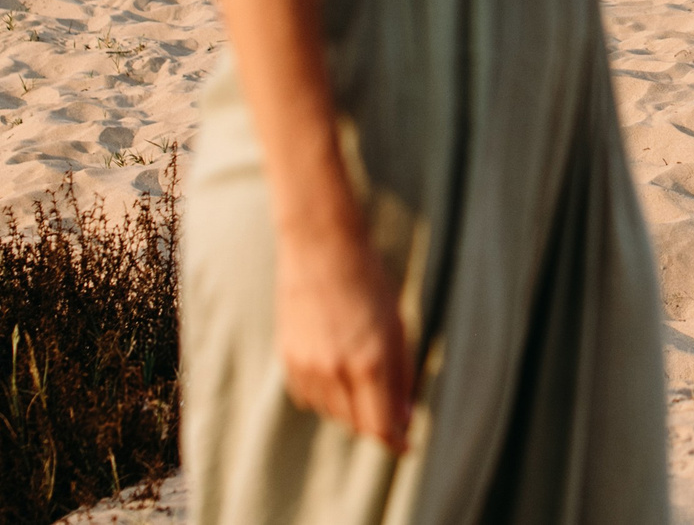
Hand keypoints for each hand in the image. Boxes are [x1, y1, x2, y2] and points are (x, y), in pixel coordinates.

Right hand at [276, 220, 414, 450]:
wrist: (321, 249)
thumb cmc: (369, 281)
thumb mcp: (398, 325)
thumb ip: (402, 373)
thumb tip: (405, 416)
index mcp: (369, 362)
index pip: (379, 426)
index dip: (395, 442)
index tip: (406, 445)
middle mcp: (335, 371)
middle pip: (355, 424)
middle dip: (375, 421)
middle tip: (390, 406)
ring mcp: (306, 367)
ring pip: (331, 413)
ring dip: (350, 408)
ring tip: (362, 376)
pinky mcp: (287, 360)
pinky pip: (308, 397)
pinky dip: (325, 395)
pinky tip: (336, 370)